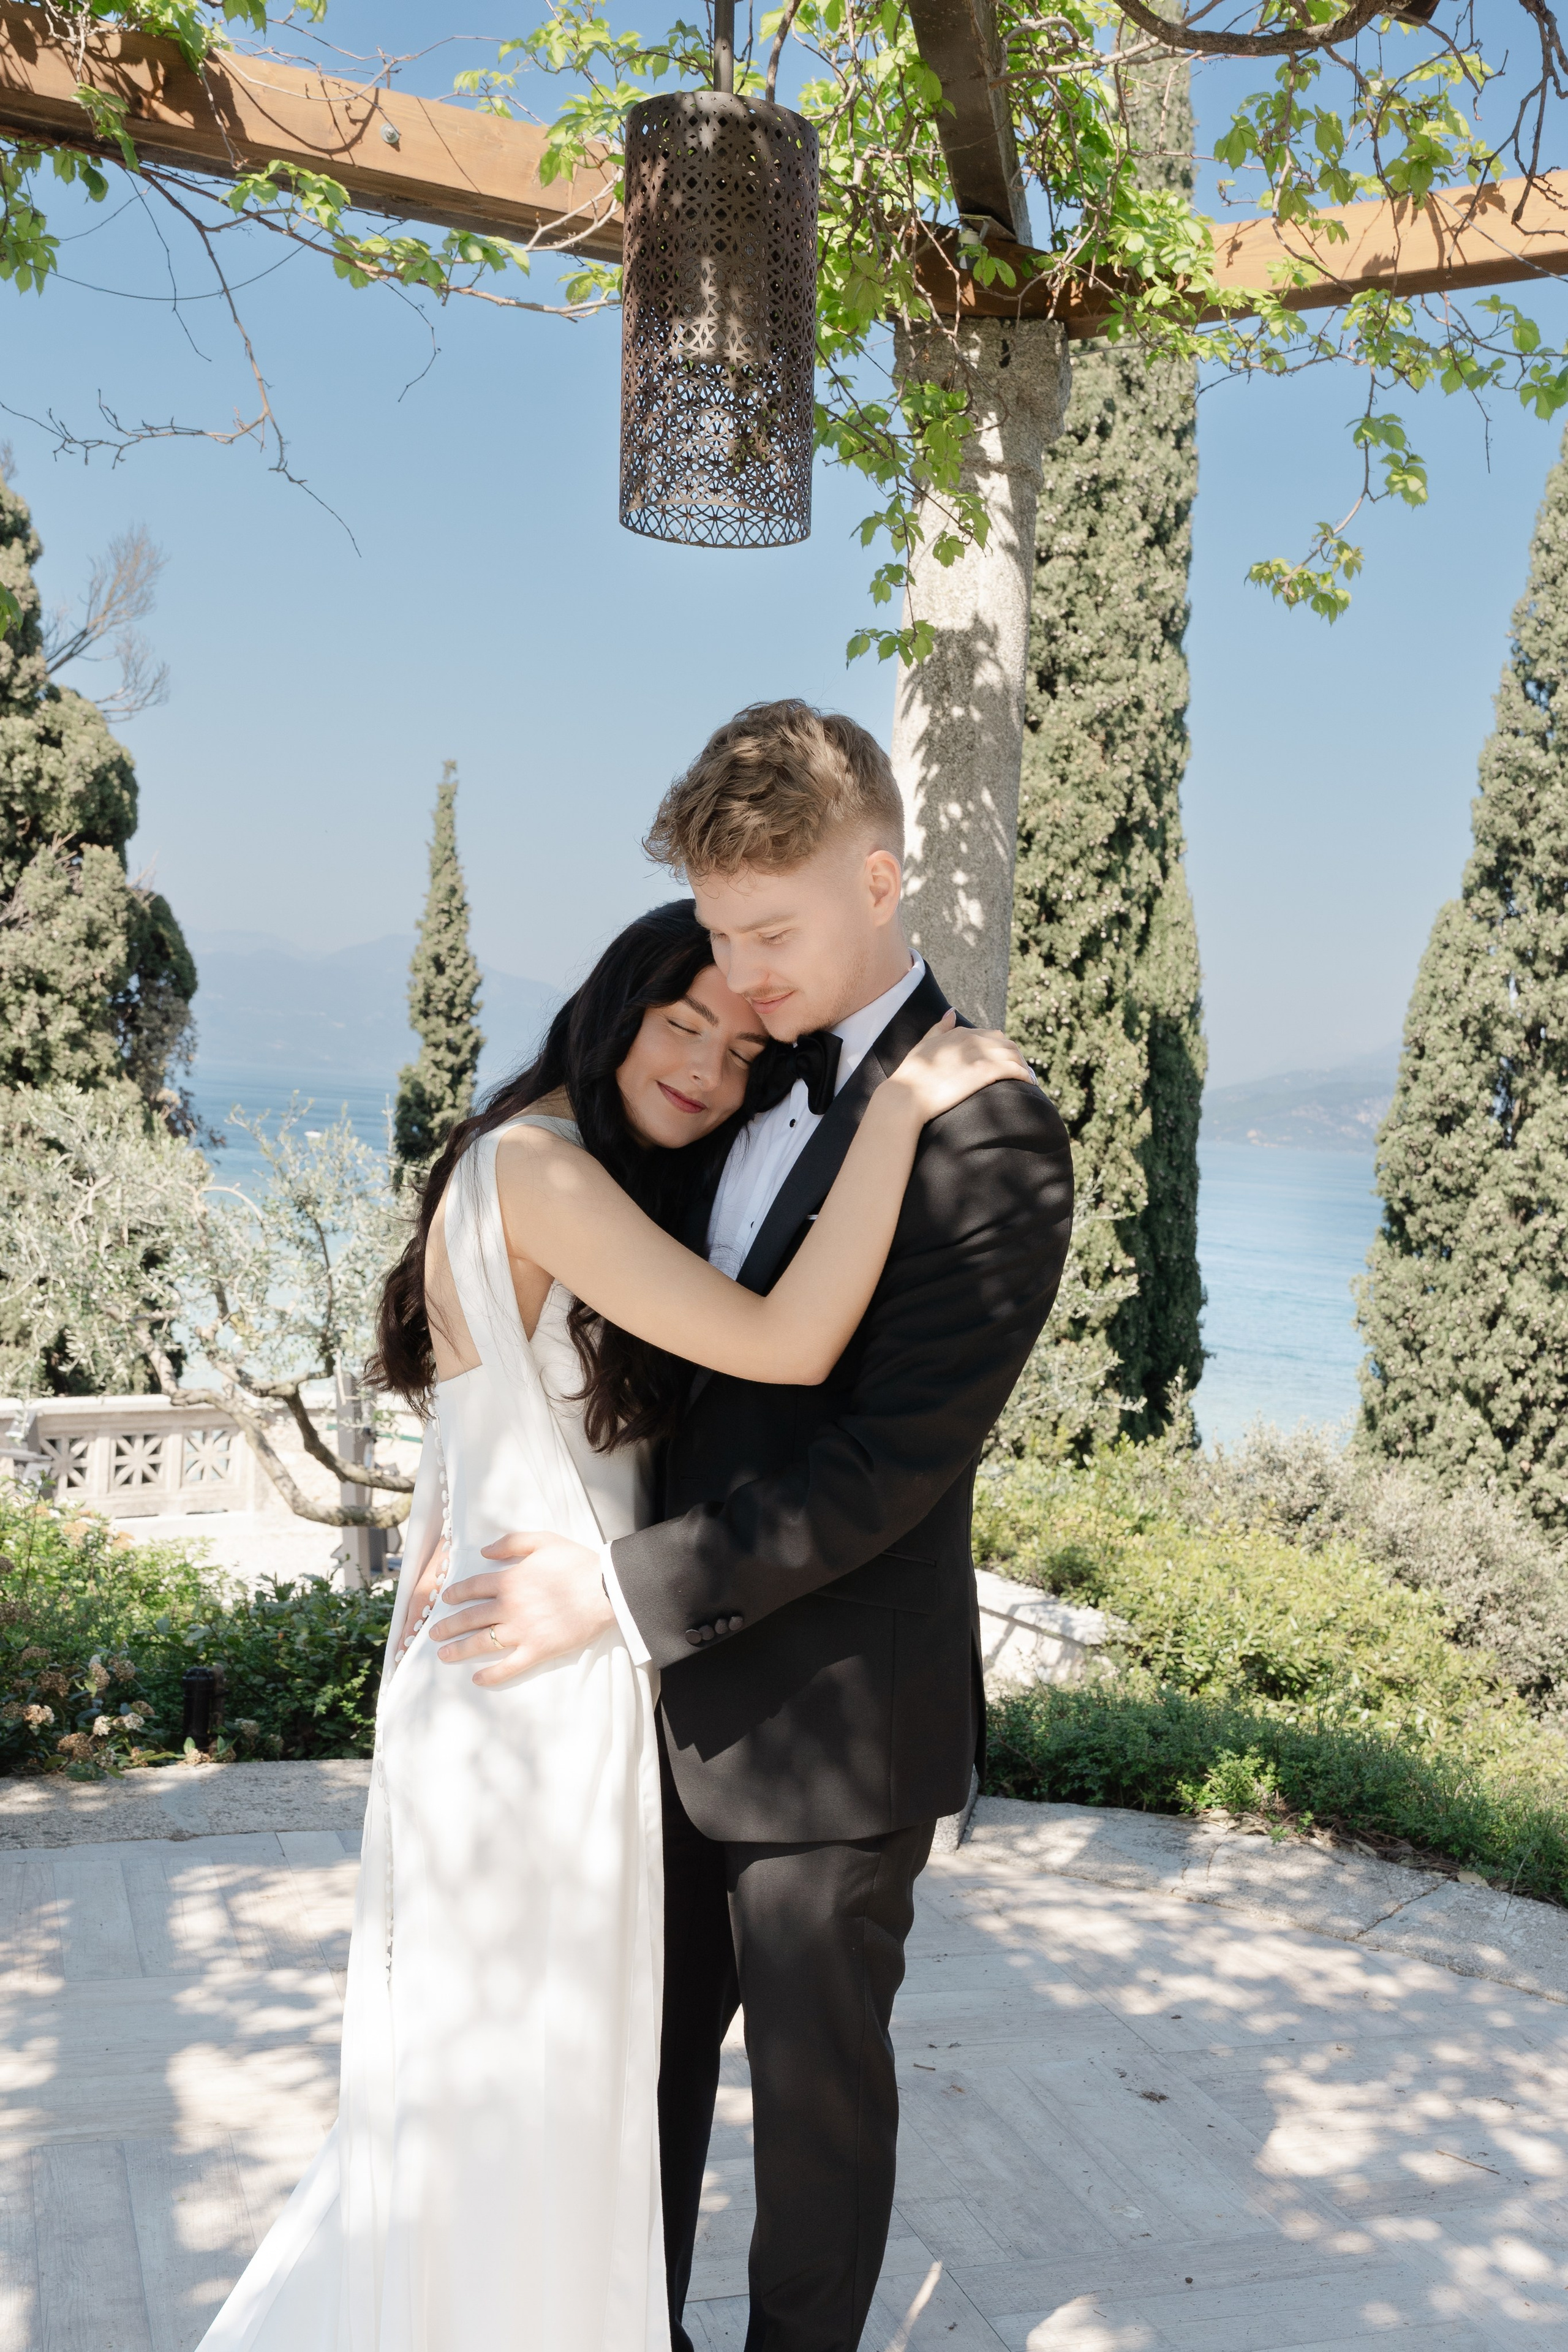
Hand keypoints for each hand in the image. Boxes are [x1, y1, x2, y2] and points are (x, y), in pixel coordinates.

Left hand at [431, 1530, 613, 1685]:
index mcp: (509, 1580)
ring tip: (444, 1655)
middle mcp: (509, 1607)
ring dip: (459, 1649)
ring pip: (482, 1642)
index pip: (473, 1587)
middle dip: (448, 1626)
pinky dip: (491, 1674)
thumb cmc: (577, 1563)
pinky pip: (509, 1666)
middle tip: (433, 1634)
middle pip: (470, 1618)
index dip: (455, 1593)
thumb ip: (511, 1543)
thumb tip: (484, 1551)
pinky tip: (477, 1678)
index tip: (444, 1600)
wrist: (605, 1589)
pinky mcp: (537, 1650)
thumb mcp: (544, 1540)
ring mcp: (521, 1631)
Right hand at [886, 1012, 1034, 1123]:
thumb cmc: (912, 1076)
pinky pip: (1015, 1069)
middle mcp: (971, 1039)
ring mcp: (979, 1054)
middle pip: (1006, 1043)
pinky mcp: (985, 1072)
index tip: (1005, 1063)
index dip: (1001, 1049)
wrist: (906, 1097)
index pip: (992, 1035)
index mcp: (959, 1033)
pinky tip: (1028, 1085)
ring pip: (1014, 1054)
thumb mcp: (924, 1045)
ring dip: (1023, 1066)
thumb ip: (939, 1027)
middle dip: (1016, 1056)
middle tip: (1020, 1073)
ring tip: (1027, 1080)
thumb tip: (951, 1010)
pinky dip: (1025, 1075)